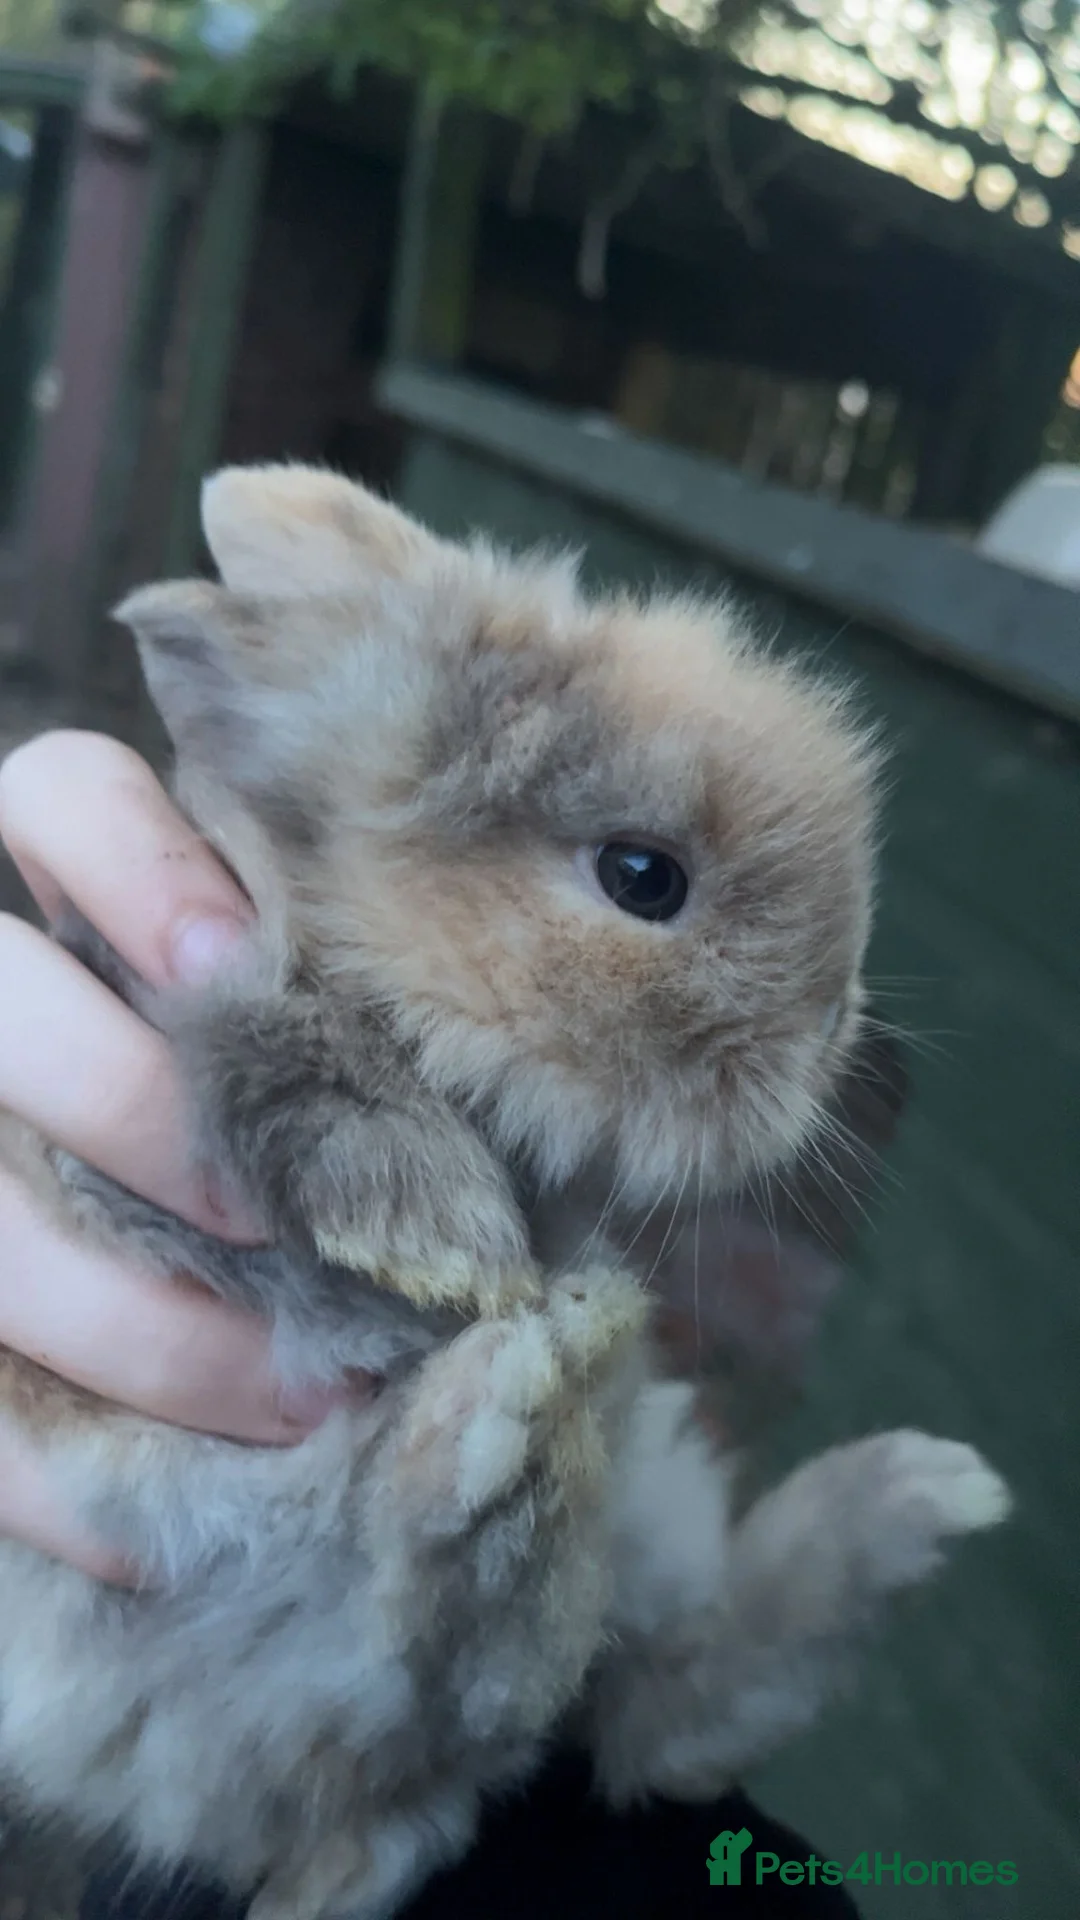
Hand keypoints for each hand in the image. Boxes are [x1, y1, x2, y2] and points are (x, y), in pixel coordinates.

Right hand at [0, 732, 348, 1580]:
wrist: (218, 1250)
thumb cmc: (334, 1134)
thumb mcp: (344, 1051)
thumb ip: (375, 1031)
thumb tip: (551, 1083)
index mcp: (84, 894)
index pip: (57, 795)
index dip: (130, 860)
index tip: (243, 962)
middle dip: (138, 1113)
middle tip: (279, 1225)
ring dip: (130, 1320)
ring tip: (298, 1400)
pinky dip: (39, 1471)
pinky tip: (148, 1534)